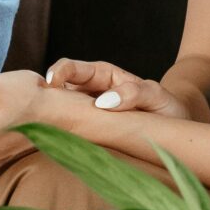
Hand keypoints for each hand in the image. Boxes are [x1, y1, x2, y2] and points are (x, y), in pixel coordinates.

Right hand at [40, 58, 192, 120]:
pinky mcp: (86, 133)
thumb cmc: (165, 108)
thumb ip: (134, 93)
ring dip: (47, 117)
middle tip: (35, 107)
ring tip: (37, 125)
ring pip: (58, 111)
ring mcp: (85, 113)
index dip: (60, 72)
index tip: (53, 83)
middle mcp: (89, 92)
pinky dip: (57, 133)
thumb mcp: (156, 97)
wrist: (173, 128)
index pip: (73, 68)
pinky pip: (68, 130)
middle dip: (42, 96)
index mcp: (103, 76)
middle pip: (57, 90)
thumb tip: (103, 103)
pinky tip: (51, 141)